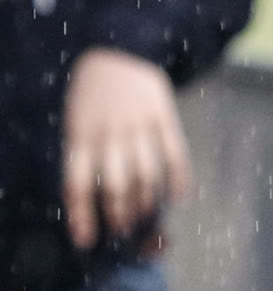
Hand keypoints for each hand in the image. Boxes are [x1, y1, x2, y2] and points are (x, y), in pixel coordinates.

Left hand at [62, 47, 190, 250]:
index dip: (82, 216)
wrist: (120, 49)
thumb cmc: (92, 92)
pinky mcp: (164, 118)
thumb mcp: (76, 120)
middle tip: (122, 231)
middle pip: (117, 186)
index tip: (86, 241)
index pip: (78, 185)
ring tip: (145, 217)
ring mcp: (139, 126)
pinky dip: (178, 180)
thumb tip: (94, 197)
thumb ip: (85, 153)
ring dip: (147, 203)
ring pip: (147, 176)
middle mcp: (109, 134)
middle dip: (120, 216)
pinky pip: (175, 155)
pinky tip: (178, 197)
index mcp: (80, 135)